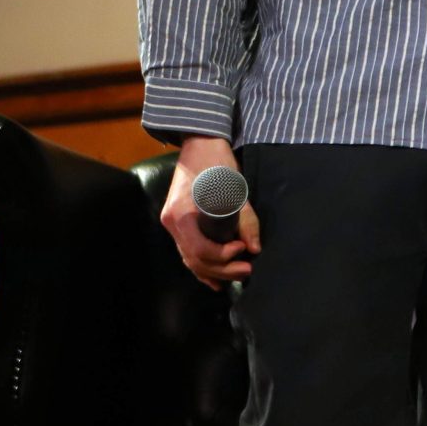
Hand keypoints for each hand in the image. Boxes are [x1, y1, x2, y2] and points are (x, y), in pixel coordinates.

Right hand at [160, 135, 258, 290]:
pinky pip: (187, 253)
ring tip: (238, 276)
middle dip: (223, 269)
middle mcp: (172, 223)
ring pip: (190, 260)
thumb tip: (255, 248)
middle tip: (247, 270)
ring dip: (214, 272)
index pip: (200, 249)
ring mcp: (171, 225)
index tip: (243, 248)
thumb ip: (244, 220)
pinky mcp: (178, 225)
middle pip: (195, 259)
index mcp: (181, 214)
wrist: (199, 145)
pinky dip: (202, 268)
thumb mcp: (234, 189)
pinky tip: (215, 281)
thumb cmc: (216, 163)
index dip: (223, 256)